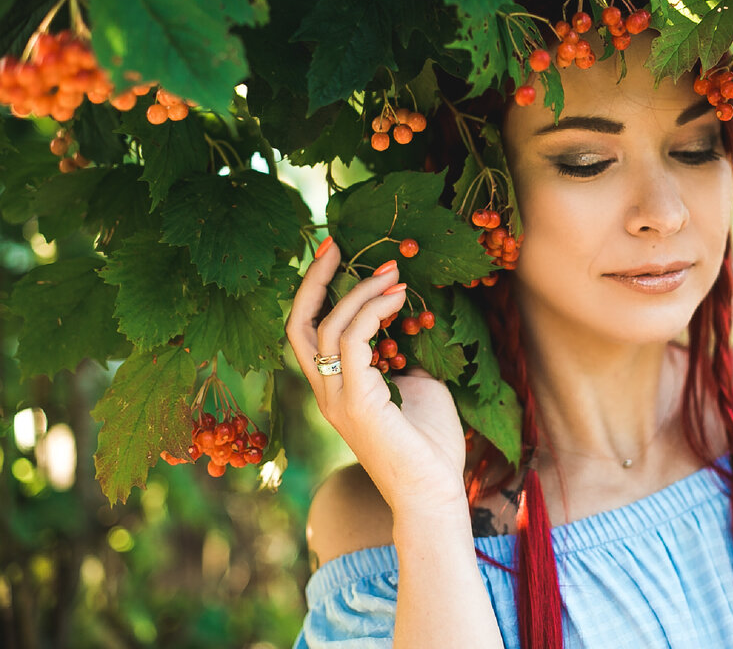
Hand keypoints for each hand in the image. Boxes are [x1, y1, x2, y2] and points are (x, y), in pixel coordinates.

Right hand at [285, 239, 467, 514]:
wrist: (434, 491)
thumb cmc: (430, 444)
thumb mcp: (418, 386)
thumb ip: (404, 356)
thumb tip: (411, 324)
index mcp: (336, 387)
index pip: (310, 331)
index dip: (317, 290)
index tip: (338, 253)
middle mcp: (327, 391)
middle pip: (298, 325)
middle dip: (314, 279)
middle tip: (337, 242)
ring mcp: (336, 397)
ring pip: (327, 328)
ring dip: (360, 292)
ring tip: (393, 271)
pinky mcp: (355, 402)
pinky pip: (352, 342)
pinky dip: (372, 312)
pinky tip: (397, 298)